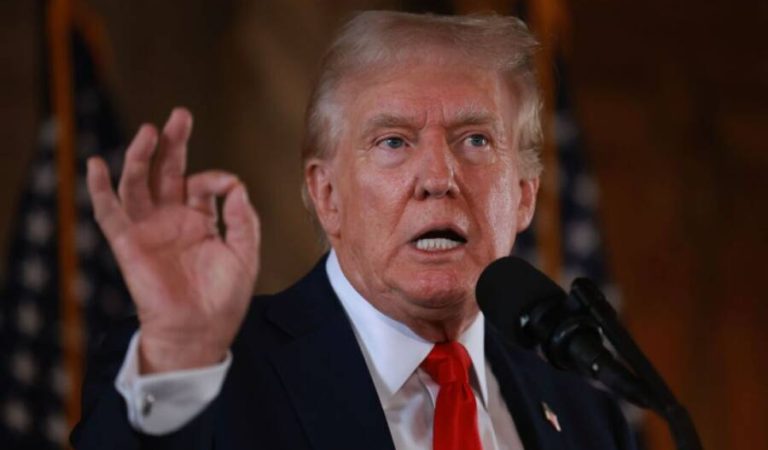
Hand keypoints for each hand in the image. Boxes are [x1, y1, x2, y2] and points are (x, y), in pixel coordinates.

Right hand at [87, 108, 259, 372]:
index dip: (215, 178)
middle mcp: (172, 219)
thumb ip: (244, 218)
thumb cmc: (224, 298)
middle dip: (172, 143)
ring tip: (149, 131)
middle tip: (179, 115)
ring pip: (138, 183)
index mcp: (200, 220)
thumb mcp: (245, 253)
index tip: (226, 187)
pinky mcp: (128, 243)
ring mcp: (148, 229)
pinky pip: (109, 212)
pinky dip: (99, 189)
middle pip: (166, 171)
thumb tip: (236, 185)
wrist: (200, 332)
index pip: (202, 184)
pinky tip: (96, 164)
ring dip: (140, 156)